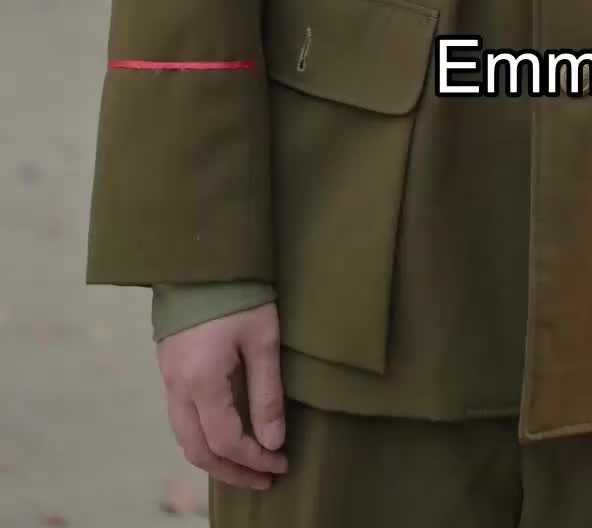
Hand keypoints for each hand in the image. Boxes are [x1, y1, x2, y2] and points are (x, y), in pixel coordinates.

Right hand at [157, 302, 288, 491]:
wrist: (203, 255)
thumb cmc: (238, 292)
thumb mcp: (263, 339)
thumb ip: (267, 394)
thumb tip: (273, 442)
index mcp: (201, 380)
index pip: (225, 442)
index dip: (254, 459)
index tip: (281, 463)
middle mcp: (177, 386)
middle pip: (198, 450)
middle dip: (232, 471)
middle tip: (264, 477)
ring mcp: (168, 377)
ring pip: (184, 437)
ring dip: (214, 458)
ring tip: (247, 464)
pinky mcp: (168, 366)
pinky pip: (180, 417)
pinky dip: (202, 437)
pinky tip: (225, 435)